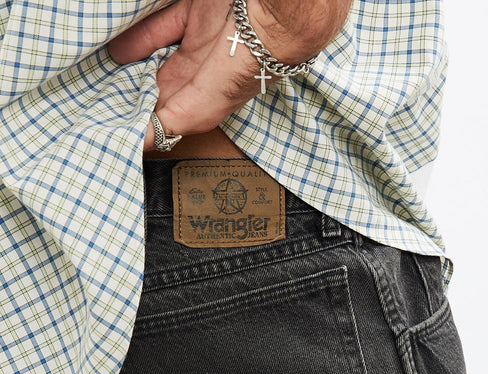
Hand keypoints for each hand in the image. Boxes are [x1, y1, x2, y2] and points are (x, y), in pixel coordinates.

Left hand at [108, 0, 311, 151]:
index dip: (144, 128)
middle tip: (101, 113)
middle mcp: (204, 76)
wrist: (280, 8)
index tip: (114, 135)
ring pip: (157, 63)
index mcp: (211, 101)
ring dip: (132, 72)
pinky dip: (138, 39)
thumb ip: (181, 116)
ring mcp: (200, 44)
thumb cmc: (253, 55)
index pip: (171, 120)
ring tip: (102, 83)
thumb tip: (147, 139)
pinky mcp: (196, 14)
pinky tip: (118, 50)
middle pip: (160, 93)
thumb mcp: (213, 96)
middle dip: (133, 103)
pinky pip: (160, 29)